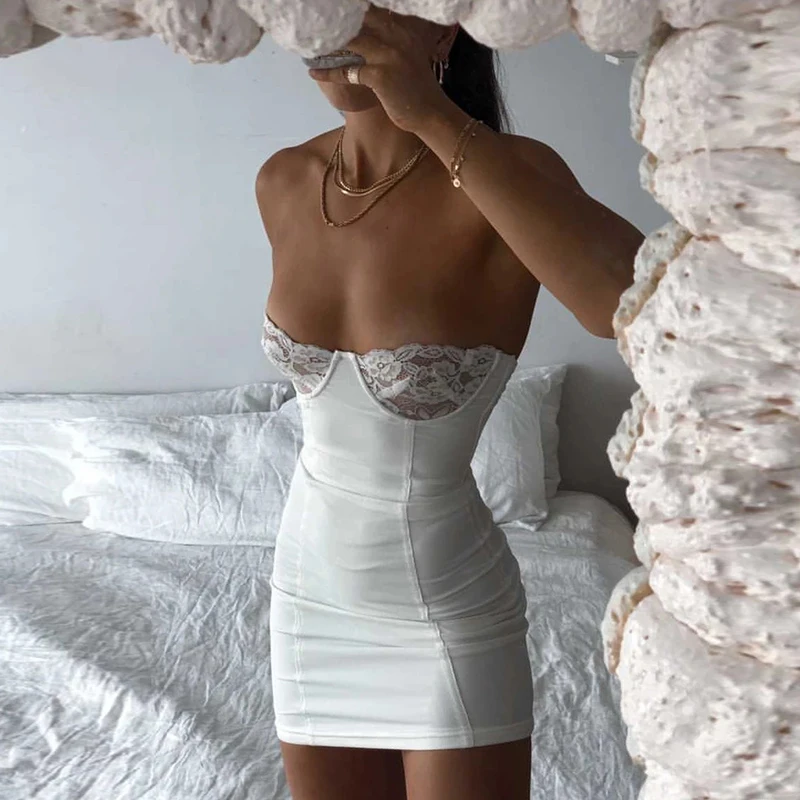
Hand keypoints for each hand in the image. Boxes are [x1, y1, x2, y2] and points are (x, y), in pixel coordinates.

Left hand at [307, 6, 454, 133]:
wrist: (431, 113)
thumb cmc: (417, 88)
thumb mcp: (408, 55)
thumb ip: (390, 40)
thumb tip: (363, 33)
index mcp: (403, 28)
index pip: (374, 9)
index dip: (354, 8)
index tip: (332, 8)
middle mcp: (397, 36)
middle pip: (360, 18)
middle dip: (337, 18)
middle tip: (314, 20)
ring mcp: (388, 55)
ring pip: (350, 40)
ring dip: (327, 42)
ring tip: (310, 42)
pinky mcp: (379, 76)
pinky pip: (347, 70)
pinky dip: (328, 73)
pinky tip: (314, 73)